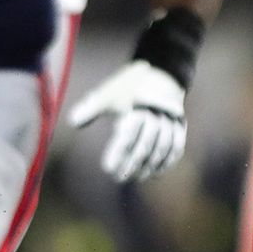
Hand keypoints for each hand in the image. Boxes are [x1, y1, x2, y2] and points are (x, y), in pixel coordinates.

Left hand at [67, 61, 187, 183]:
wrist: (161, 73)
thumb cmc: (128, 88)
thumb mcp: (108, 93)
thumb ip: (91, 108)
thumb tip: (72, 122)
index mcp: (137, 106)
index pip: (127, 135)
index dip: (117, 153)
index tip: (106, 168)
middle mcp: (156, 114)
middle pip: (146, 144)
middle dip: (132, 163)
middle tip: (119, 178)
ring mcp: (171, 121)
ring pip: (162, 148)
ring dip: (149, 166)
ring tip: (136, 178)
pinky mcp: (180, 126)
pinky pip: (176, 148)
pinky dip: (166, 162)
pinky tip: (155, 174)